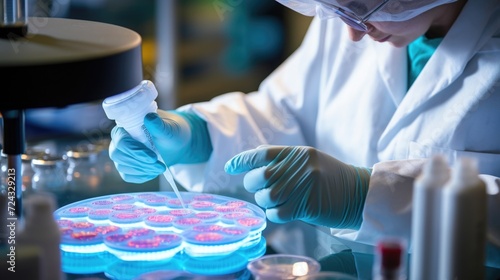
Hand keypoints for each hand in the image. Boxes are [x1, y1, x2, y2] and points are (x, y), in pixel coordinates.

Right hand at [109, 110, 211, 182]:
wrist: (174, 143)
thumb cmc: (170, 132)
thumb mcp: (169, 128)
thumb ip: (159, 125)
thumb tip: (150, 118)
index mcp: (126, 127)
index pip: (121, 140)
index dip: (135, 151)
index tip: (153, 157)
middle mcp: (119, 141)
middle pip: (118, 155)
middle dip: (140, 162)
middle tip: (160, 166)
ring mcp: (121, 155)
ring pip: (123, 167)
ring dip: (143, 170)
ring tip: (161, 168)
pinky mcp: (126, 167)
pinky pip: (127, 176)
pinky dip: (142, 176)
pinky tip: (154, 172)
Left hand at [224, 146, 370, 228]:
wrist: (358, 192)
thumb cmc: (330, 176)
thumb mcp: (309, 159)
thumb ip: (283, 158)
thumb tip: (254, 159)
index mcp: (297, 153)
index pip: (262, 154)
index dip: (242, 161)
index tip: (230, 168)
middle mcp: (299, 167)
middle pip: (260, 177)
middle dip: (253, 185)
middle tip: (260, 189)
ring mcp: (303, 186)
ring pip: (267, 197)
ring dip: (265, 201)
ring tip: (276, 200)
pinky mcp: (307, 206)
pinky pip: (278, 213)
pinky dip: (275, 214)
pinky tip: (284, 211)